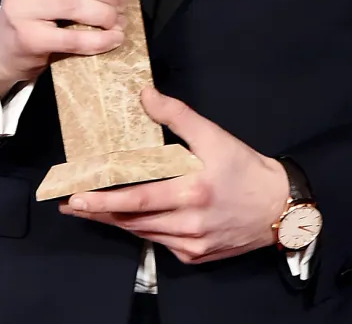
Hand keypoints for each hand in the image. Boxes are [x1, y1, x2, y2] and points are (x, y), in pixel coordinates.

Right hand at [0, 0, 143, 97]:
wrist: (8, 46)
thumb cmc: (39, 9)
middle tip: (123, 2)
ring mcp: (20, 7)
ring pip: (75, 4)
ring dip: (105, 14)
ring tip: (117, 21)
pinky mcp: (27, 37)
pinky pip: (71, 37)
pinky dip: (98, 39)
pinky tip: (112, 39)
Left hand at [59, 87, 289, 264]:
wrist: (279, 206)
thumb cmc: (246, 168)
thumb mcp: (214, 135)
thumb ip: (177, 115)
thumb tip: (145, 96)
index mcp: (191, 193)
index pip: (137, 200)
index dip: (104, 202)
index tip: (77, 198)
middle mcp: (188, 224)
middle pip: (133, 221)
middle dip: (99, 213)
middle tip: (71, 205)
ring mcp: (191, 244)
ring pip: (143, 234)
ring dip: (117, 222)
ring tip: (91, 210)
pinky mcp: (196, 255)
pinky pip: (159, 242)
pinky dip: (142, 230)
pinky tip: (130, 218)